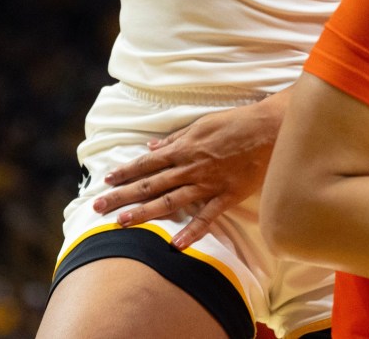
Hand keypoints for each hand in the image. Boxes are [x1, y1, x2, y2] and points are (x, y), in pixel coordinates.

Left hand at [93, 92, 287, 249]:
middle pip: (150, 183)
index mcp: (184, 147)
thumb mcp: (203, 123)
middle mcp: (190, 167)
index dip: (126, 171)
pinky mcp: (227, 196)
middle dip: (123, 195)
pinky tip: (175, 245)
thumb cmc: (237, 122)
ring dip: (144, 212)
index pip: (147, 162)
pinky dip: (192, 232)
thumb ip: (177, 138)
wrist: (270, 129)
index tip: (106, 180)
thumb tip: (152, 147)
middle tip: (98, 207)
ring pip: (170, 201)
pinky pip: (206, 217)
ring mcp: (208, 183)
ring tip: (121, 223)